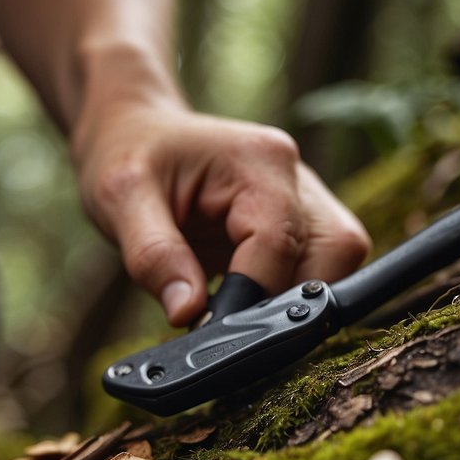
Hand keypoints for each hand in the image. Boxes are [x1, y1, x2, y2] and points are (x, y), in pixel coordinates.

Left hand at [72, 98, 370, 325]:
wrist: (134, 132)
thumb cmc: (127, 155)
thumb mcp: (121, 200)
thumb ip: (154, 256)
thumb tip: (187, 314)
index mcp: (259, 160)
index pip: (280, 243)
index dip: (251, 297)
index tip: (212, 327)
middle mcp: (295, 176)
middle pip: (335, 253)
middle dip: (290, 301)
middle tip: (229, 324)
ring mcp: (304, 199)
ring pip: (339, 263)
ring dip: (295, 300)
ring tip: (234, 311)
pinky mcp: (298, 224)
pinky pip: (318, 268)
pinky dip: (288, 294)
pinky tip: (244, 302)